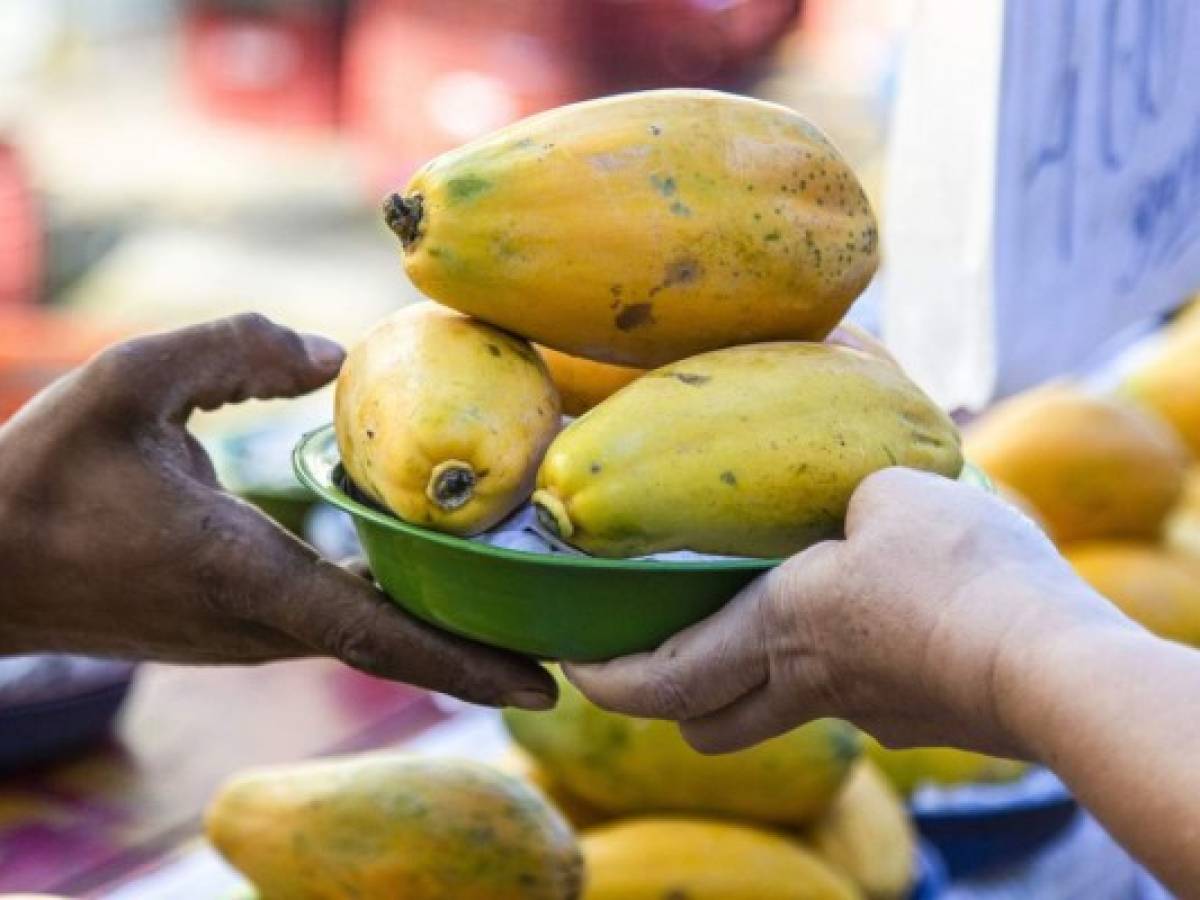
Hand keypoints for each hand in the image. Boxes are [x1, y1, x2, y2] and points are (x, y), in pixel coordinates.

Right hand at [0, 314, 554, 709]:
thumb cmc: (40, 474)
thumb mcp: (128, 380)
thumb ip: (235, 350)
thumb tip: (333, 355)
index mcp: (243, 575)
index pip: (377, 635)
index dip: (467, 665)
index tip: (546, 687)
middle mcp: (259, 625)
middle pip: (397, 647)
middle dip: (486, 651)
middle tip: (579, 635)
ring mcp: (247, 638)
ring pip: (370, 638)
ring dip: (448, 631)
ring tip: (531, 606)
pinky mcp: (236, 629)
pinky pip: (337, 624)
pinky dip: (398, 613)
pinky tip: (438, 580)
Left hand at [565, 467, 1132, 754]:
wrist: (1055, 666)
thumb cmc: (961, 572)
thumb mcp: (896, 486)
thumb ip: (857, 440)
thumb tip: (845, 363)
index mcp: (780, 626)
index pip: (662, 677)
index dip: (606, 677)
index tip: (575, 663)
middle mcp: (808, 683)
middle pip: (705, 727)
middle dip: (665, 699)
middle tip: (650, 653)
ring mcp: (861, 712)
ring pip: (771, 721)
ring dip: (738, 693)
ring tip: (739, 637)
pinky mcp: (911, 719)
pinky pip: (844, 703)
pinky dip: (822, 673)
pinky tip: (853, 629)